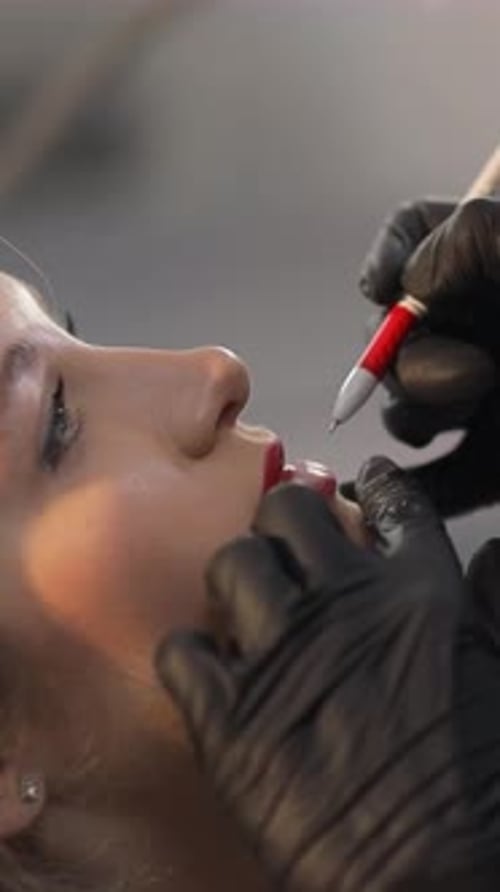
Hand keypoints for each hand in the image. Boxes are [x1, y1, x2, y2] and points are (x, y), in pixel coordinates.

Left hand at [156, 458, 495, 891]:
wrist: (432, 881)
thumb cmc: (477, 787)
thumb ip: (494, 603)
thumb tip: (490, 552)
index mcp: (418, 597)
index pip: (393, 508)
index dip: (378, 487)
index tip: (368, 483)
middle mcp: (346, 608)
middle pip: (286, 512)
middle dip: (285, 519)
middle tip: (288, 547)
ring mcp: (282, 657)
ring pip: (229, 565)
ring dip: (237, 581)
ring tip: (248, 610)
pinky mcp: (229, 717)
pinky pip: (182, 649)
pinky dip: (193, 654)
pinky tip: (213, 672)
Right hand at [357, 197, 499, 515]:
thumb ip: (469, 241)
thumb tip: (406, 290)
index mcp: (486, 265)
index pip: (414, 239)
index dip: (390, 258)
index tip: (387, 285)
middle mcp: (476, 328)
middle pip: (394, 337)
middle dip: (412, 360)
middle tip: (476, 375)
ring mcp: (483, 398)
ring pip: (407, 412)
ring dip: (419, 416)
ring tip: (478, 406)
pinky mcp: (495, 460)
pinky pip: (441, 482)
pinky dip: (414, 490)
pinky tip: (384, 493)